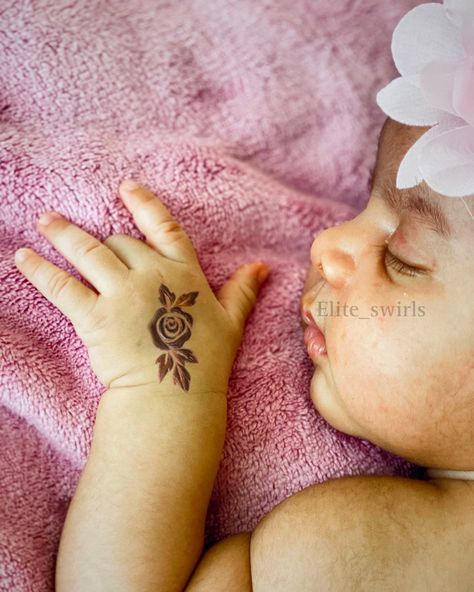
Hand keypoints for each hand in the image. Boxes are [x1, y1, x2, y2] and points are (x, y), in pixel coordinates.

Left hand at [14, 180, 269, 393]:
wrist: (174, 395)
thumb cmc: (206, 360)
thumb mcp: (231, 321)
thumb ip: (243, 290)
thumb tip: (263, 266)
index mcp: (183, 273)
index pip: (163, 228)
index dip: (143, 204)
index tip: (125, 187)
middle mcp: (152, 275)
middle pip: (120, 242)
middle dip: (102, 239)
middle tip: (82, 236)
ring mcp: (122, 294)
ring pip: (87, 252)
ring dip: (62, 234)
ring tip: (44, 221)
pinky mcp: (95, 317)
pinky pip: (62, 286)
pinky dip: (40, 270)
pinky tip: (22, 257)